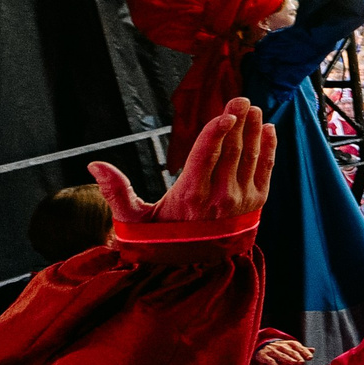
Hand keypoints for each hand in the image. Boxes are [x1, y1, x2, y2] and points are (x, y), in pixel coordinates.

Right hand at [90, 97, 275, 225]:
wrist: (196, 265)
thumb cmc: (161, 238)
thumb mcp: (133, 220)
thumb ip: (116, 192)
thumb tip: (94, 164)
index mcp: (190, 196)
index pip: (205, 157)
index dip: (216, 133)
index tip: (226, 114)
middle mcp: (220, 196)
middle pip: (231, 151)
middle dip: (238, 122)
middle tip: (241, 99)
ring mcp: (242, 199)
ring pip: (250, 156)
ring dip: (253, 130)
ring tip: (254, 108)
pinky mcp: (257, 202)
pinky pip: (266, 169)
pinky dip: (268, 147)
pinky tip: (269, 129)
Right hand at [250, 337, 312, 364]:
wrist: (260, 346)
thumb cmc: (279, 348)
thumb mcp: (289, 347)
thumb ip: (300, 349)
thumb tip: (313, 350)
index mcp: (288, 344)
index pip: (297, 346)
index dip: (304, 351)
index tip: (310, 357)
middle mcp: (280, 346)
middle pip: (290, 351)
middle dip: (297, 356)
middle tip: (302, 362)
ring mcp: (271, 350)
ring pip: (281, 355)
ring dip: (287, 359)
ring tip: (294, 363)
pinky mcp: (263, 355)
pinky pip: (269, 360)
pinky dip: (274, 364)